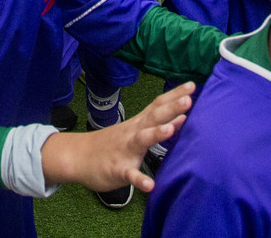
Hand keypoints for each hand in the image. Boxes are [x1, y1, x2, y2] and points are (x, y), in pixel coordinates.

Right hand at [41, 82, 193, 191]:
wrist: (78, 157)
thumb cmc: (112, 144)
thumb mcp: (135, 130)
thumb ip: (158, 125)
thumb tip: (183, 116)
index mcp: (139, 123)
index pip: (158, 105)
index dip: (174, 95)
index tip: (192, 85)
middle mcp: (133, 132)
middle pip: (153, 116)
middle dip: (171, 108)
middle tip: (188, 99)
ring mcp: (124, 150)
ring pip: (141, 140)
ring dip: (155, 134)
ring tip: (170, 130)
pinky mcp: (117, 169)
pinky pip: (129, 175)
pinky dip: (140, 180)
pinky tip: (150, 185)